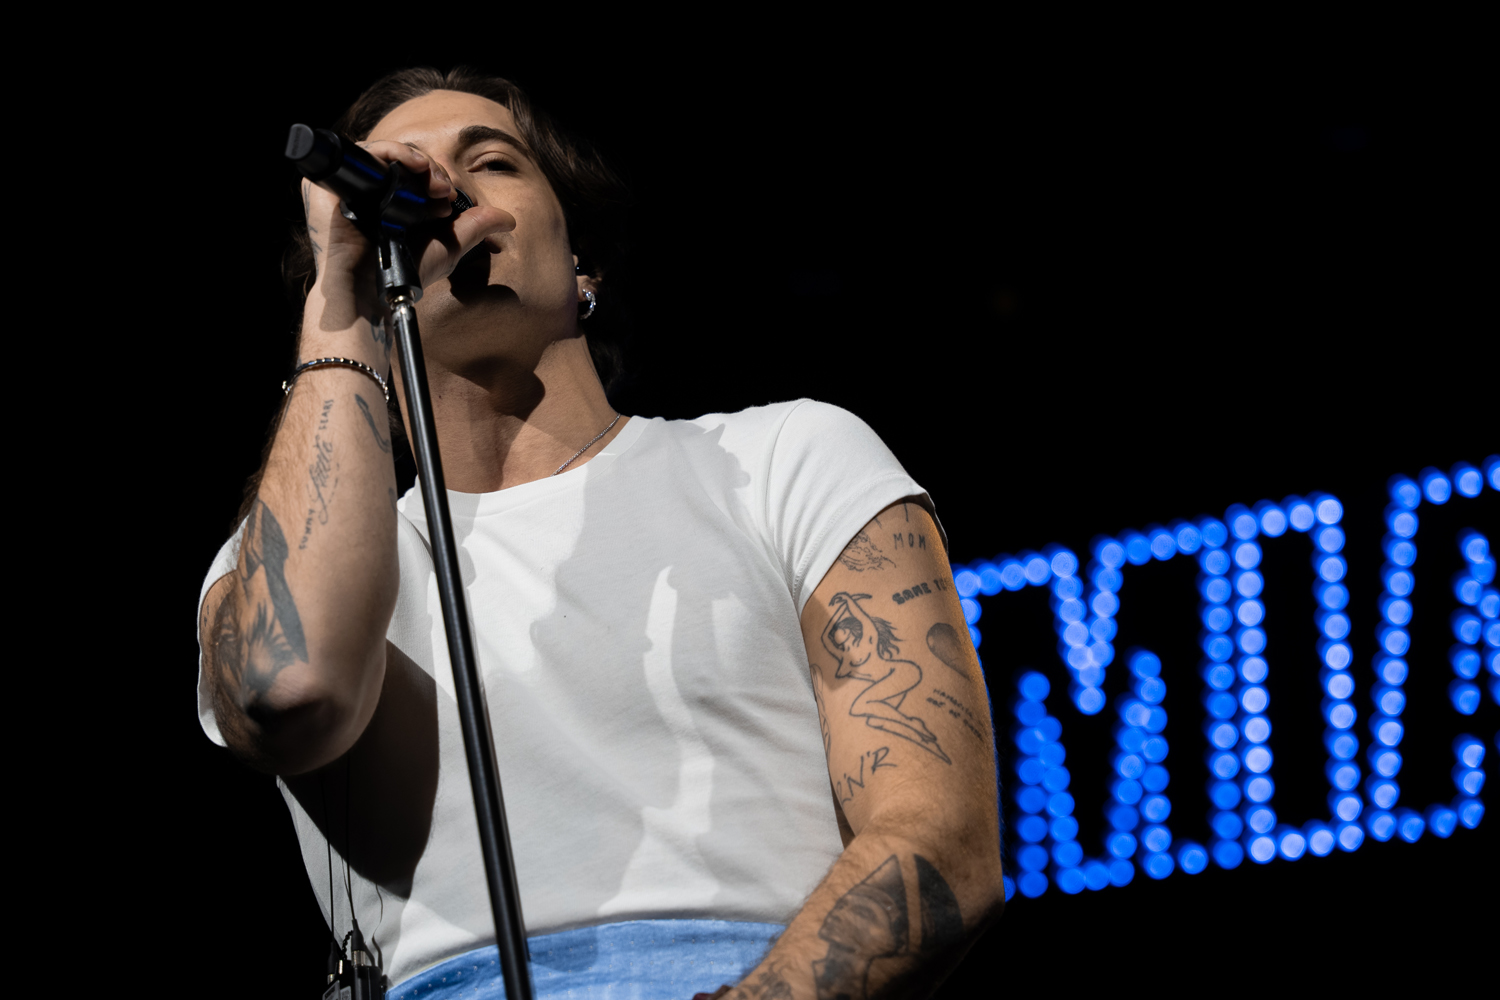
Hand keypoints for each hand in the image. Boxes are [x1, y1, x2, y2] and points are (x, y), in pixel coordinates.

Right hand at [301, 141, 514, 317]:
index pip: (415, 172)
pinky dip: (389, 151)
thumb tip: (508, 219)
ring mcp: (349, 186)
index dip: (436, 177)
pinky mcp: (330, 183)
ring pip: (384, 152)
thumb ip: (476, 228)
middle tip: (443, 189)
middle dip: (430, 169)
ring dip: (414, 159)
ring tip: (432, 180)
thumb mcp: (448, 246)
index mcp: (391, 201)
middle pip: (401, 159)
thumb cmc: (405, 273)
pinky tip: (412, 166)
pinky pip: (361, 152)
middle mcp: (369, 191)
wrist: (371, 291)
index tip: (449, 197)